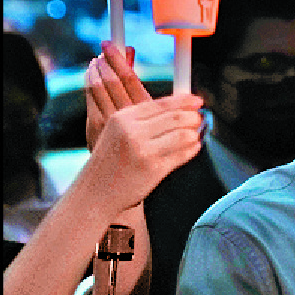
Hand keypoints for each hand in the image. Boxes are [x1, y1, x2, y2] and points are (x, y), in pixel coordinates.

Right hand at [79, 93, 203, 215]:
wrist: (95, 193)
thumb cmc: (110, 161)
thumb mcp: (117, 132)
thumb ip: (143, 119)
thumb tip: (179, 107)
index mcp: (123, 118)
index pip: (162, 103)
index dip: (184, 101)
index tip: (197, 101)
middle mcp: (132, 132)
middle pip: (176, 117)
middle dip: (193, 117)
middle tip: (200, 118)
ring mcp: (143, 151)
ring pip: (183, 135)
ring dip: (195, 133)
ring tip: (197, 134)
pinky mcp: (154, 169)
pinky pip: (182, 154)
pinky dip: (193, 148)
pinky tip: (194, 147)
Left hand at [85, 41, 151, 150]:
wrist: (133, 165)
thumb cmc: (146, 131)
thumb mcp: (149, 104)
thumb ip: (135, 77)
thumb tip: (130, 50)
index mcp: (147, 110)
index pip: (128, 77)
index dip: (116, 58)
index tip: (109, 44)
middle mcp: (128, 115)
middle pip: (110, 80)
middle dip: (104, 61)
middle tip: (104, 49)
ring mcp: (110, 122)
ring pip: (97, 88)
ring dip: (95, 70)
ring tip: (97, 61)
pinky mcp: (96, 127)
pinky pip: (91, 98)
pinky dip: (89, 83)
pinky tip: (91, 75)